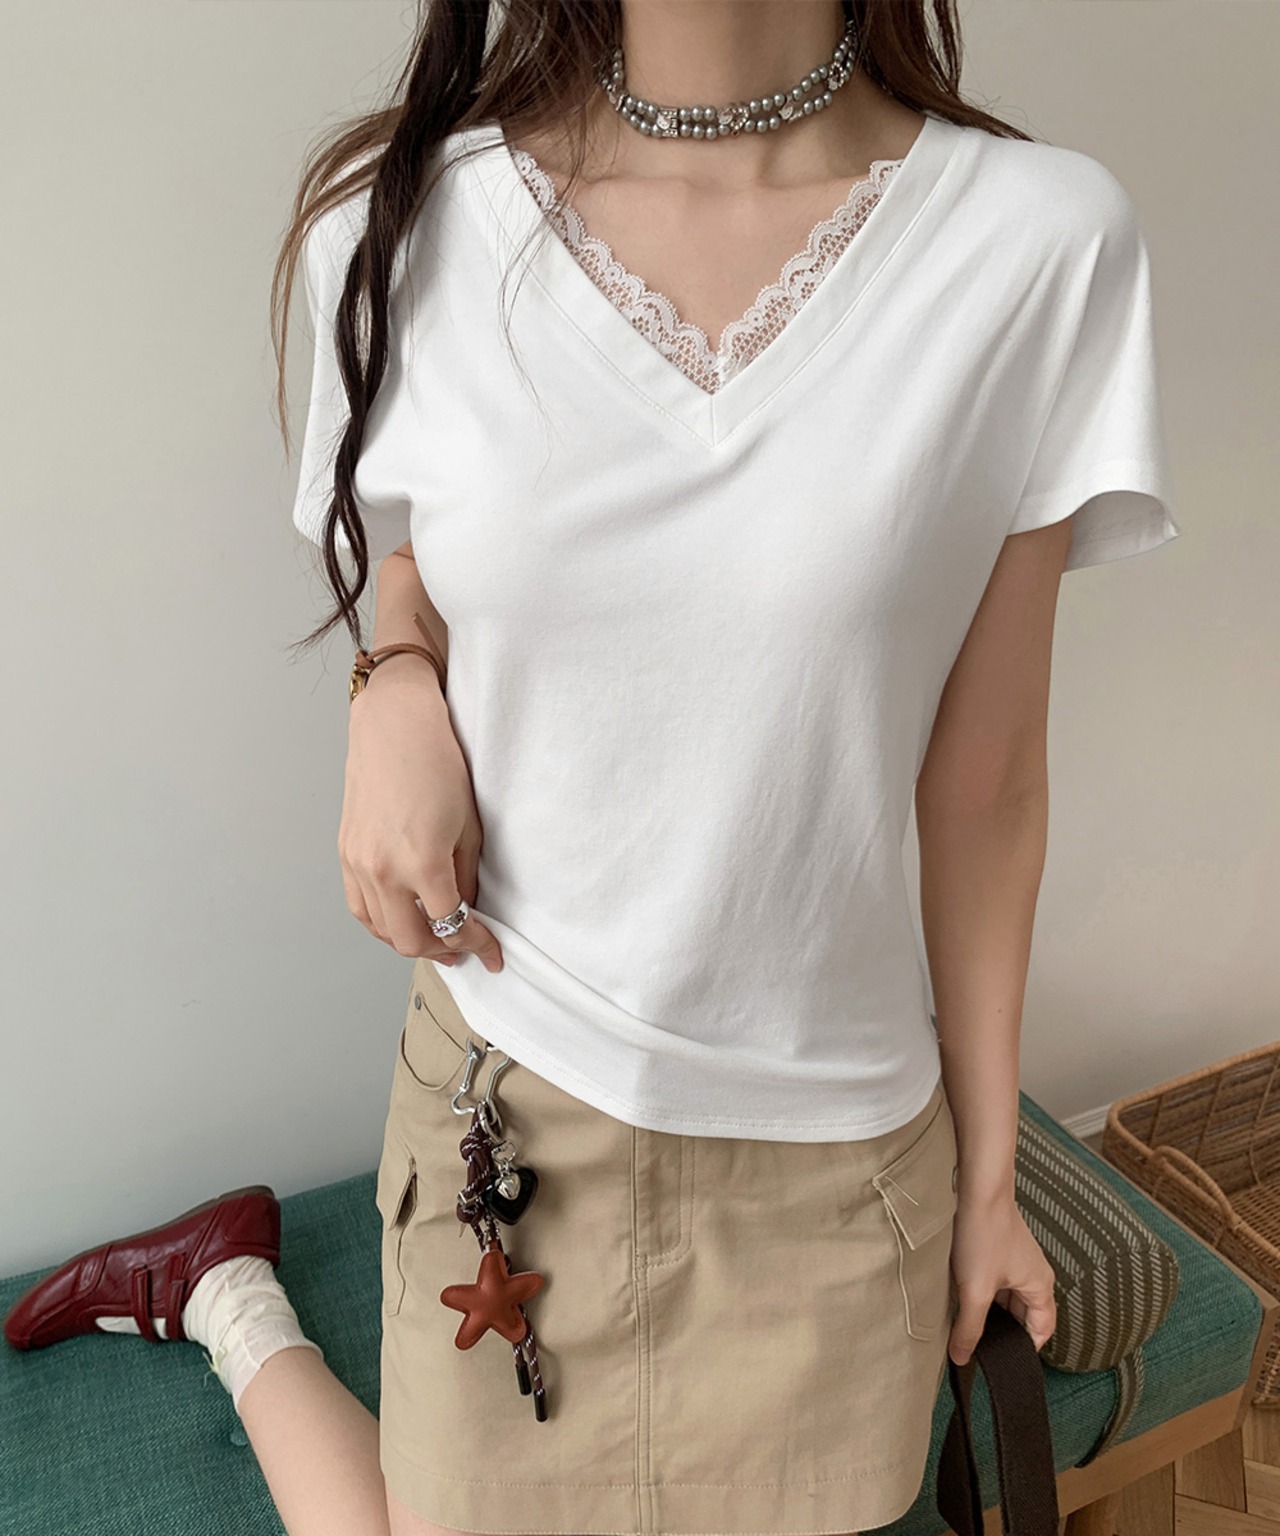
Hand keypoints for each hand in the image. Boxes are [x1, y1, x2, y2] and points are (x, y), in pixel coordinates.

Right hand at [338, 660, 503, 969]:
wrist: (395, 728)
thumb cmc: (438, 765)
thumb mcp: (468, 826)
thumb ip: (466, 877)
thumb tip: (466, 909)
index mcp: (422, 864)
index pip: (451, 925)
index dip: (476, 944)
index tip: (491, 951)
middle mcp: (384, 871)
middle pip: (410, 939)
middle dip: (442, 951)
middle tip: (463, 949)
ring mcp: (359, 863)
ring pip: (379, 929)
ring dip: (408, 940)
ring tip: (433, 938)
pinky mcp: (345, 852)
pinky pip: (359, 906)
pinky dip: (380, 922)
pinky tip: (399, 919)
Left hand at [947, 1190, 1055, 1365]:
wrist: (976, 1188)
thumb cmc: (984, 1233)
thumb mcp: (975, 1290)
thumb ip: (969, 1328)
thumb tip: (962, 1359)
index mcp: (1041, 1288)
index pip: (1042, 1332)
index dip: (1022, 1349)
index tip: (998, 1360)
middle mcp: (1034, 1275)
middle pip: (1023, 1317)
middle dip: (1002, 1330)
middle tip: (978, 1343)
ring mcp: (1017, 1261)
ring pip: (1006, 1299)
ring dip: (989, 1310)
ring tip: (967, 1318)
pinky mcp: (1000, 1250)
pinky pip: (995, 1282)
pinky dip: (982, 1291)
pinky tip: (961, 1292)